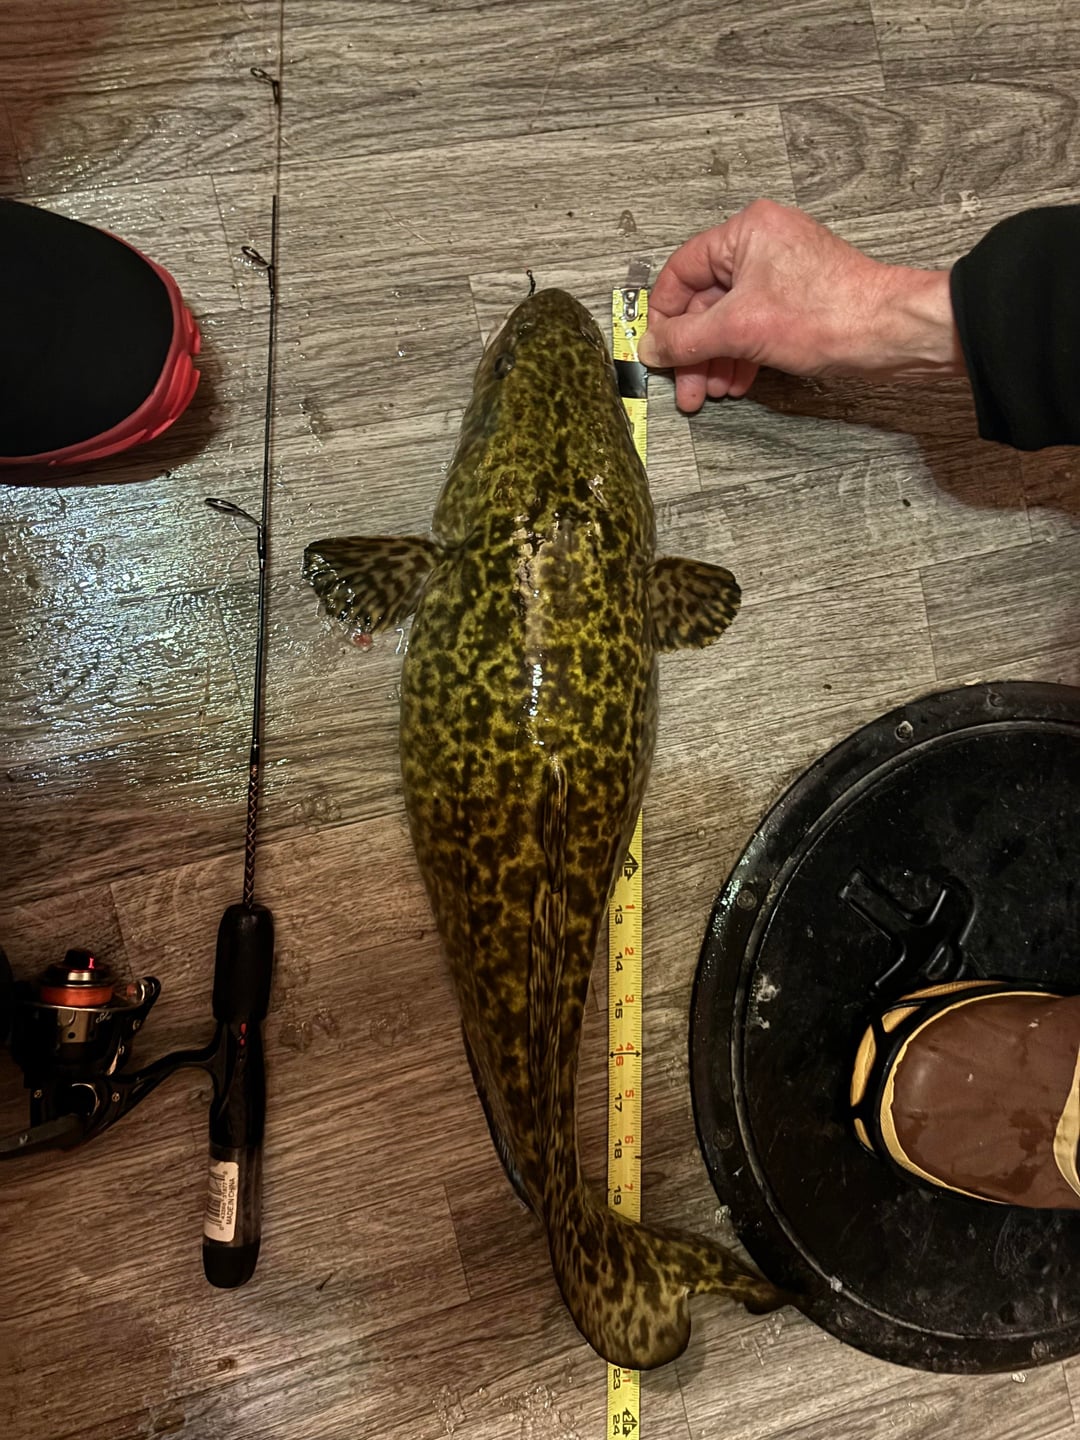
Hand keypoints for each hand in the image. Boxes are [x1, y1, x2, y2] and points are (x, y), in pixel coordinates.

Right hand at [638, 199, 964, 412]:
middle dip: (693, 350)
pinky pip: (754, 326)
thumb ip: (686, 338)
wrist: (891, 333)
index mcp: (745, 232)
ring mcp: (781, 274)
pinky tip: (737, 383)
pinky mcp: (798, 301)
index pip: (681, 271)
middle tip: (685, 388)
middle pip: (704, 301)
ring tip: (711, 392)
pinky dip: (741, 356)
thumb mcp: (740, 328)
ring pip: (729, 319)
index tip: (657, 351)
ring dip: (716, 359)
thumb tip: (651, 347)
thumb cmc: (829, 315)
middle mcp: (761, 246)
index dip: (664, 316)